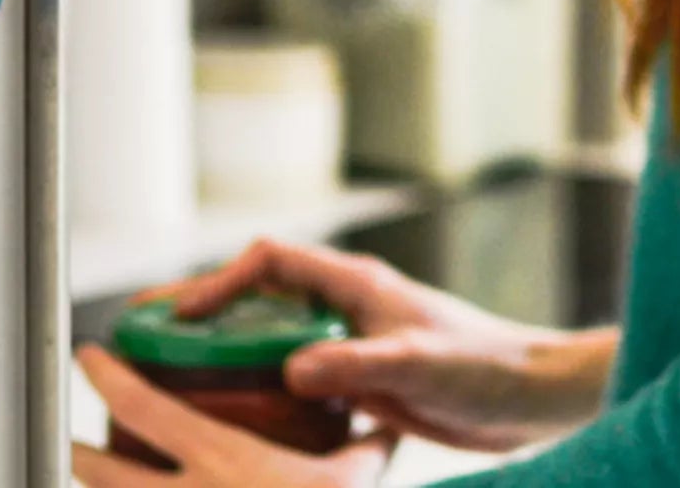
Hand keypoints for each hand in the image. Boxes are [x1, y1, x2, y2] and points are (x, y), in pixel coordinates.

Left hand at [73, 345, 395, 485]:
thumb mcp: (356, 479)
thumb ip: (366, 443)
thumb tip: (386, 419)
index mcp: (223, 461)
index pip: (143, 407)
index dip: (107, 376)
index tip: (89, 356)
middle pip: (102, 472)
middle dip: (74, 451)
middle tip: (65, 436)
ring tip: (87, 479)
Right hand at [158, 238, 615, 453]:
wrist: (530, 396)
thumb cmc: (485, 367)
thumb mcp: (417, 364)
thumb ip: (356, 363)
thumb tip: (292, 369)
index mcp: (357, 284)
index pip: (271, 261)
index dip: (220, 282)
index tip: (180, 315)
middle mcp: (347, 305)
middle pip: (259, 294)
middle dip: (204, 309)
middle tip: (149, 336)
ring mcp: (352, 341)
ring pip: (271, 336)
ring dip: (226, 350)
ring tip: (174, 376)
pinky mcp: (361, 378)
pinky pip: (295, 376)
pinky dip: (261, 388)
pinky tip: (238, 418)